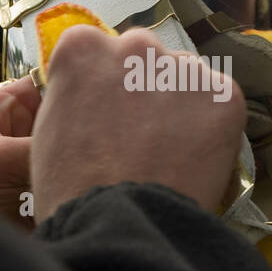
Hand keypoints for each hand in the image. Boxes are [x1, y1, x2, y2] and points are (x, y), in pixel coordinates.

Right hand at [31, 27, 246, 219]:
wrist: (121, 225)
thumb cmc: (72, 191)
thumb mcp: (48, 131)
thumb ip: (73, 98)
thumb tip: (91, 99)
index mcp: (83, 47)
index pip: (96, 51)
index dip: (103, 85)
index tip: (106, 114)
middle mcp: (135, 45)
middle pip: (144, 58)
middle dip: (144, 87)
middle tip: (140, 137)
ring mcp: (183, 68)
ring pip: (186, 78)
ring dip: (181, 104)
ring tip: (171, 154)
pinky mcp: (224, 95)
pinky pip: (220, 105)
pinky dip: (214, 129)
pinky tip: (195, 161)